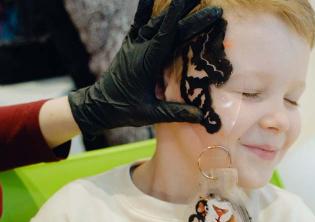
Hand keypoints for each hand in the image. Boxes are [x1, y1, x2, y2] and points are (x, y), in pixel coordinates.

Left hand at [68, 0, 221, 133]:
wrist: (99, 105)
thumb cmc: (124, 110)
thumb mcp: (151, 114)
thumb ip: (175, 113)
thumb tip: (201, 115)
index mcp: (146, 63)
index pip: (167, 35)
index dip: (181, 18)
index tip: (194, 5)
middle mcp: (140, 49)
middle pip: (168, 27)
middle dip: (190, 15)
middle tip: (214, 7)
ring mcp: (133, 45)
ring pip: (156, 21)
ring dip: (174, 9)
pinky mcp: (129, 45)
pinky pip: (138, 23)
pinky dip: (145, 9)